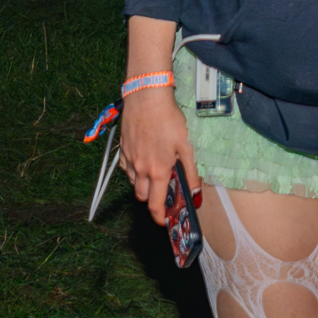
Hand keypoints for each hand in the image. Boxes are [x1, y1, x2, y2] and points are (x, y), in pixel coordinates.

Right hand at [118, 86, 197, 225]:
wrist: (147, 98)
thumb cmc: (169, 120)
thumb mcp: (186, 146)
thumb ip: (190, 172)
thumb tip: (196, 193)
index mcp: (158, 171)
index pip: (154, 205)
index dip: (159, 217)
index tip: (164, 219)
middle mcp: (141, 169)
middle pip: (142, 196)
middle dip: (152, 199)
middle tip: (163, 190)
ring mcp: (129, 159)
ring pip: (133, 182)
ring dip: (142, 184)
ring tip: (154, 172)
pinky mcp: (122, 149)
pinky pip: (126, 168)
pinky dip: (133, 171)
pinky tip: (142, 160)